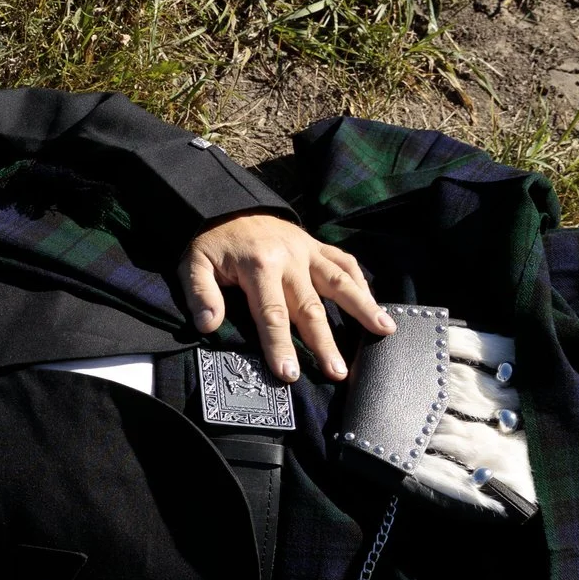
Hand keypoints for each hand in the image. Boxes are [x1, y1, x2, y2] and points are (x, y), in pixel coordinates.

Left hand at [182, 212, 392, 382]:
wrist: (226, 205)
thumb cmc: (211, 242)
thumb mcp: (193, 264)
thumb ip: (201, 294)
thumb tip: (208, 325)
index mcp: (259, 267)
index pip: (272, 314)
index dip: (280, 346)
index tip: (289, 375)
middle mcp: (290, 259)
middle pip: (311, 307)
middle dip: (325, 343)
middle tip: (338, 373)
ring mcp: (308, 251)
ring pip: (340, 282)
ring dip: (364, 308)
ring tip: (385, 332)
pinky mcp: (317, 245)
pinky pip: (344, 262)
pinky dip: (361, 282)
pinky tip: (375, 303)